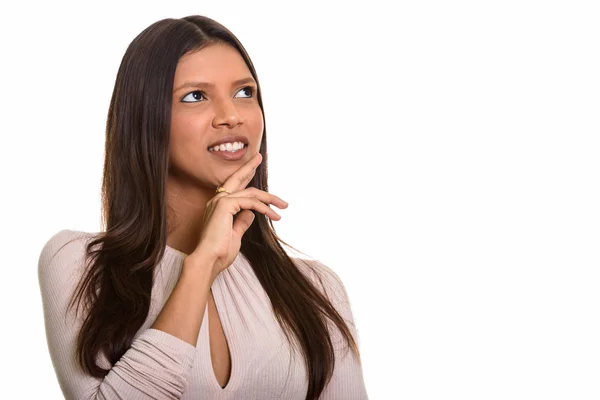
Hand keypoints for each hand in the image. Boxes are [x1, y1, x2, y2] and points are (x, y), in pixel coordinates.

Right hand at [188, 152, 287, 277]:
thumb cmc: (220, 252)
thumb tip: (251, 213)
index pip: (233, 188)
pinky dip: (263, 207)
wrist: (209, 260)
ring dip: (269, 198)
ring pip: (249, 193)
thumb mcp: (235, 234)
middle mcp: (216, 201)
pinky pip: (249, 202)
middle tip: (259, 157)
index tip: (254, 170)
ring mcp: (219, 202)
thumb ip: (242, 222)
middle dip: (249, 167)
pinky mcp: (224, 205)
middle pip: (236, 179)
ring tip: (283, 205)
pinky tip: (273, 215)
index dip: (244, 177)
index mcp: (217, 207)